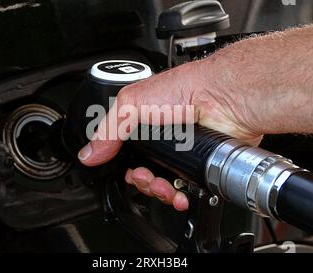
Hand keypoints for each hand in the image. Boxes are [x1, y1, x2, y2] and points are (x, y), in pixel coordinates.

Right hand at [78, 55, 262, 210]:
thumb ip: (108, 128)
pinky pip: (186, 190)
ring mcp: (182, 154)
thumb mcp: (133, 103)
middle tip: (145, 176)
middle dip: (141, 181)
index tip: (125, 170)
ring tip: (164, 186)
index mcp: (144, 124)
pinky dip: (180, 197)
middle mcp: (163, 140)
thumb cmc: (187, 89)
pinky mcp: (199, 166)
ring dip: (159, 191)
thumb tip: (89, 152)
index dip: (123, 166)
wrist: (224, 99)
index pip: (126, 154)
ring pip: (163, 185)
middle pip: (143, 173)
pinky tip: (179, 195)